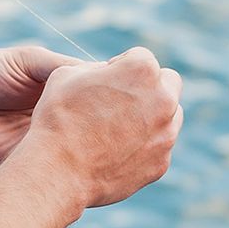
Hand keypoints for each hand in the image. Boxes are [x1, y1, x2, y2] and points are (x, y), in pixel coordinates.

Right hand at [14, 46, 183, 210]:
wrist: (58, 170)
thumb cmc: (58, 118)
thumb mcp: (67, 74)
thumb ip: (97, 68)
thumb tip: (108, 74)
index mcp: (143, 70)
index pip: (141, 57)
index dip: (120, 66)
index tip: (105, 81)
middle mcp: (164, 99)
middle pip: (168, 82)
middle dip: (149, 87)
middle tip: (122, 100)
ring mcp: (166, 134)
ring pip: (170, 116)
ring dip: (152, 116)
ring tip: (119, 127)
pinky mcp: (162, 162)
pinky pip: (159, 146)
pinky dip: (145, 146)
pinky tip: (117, 151)